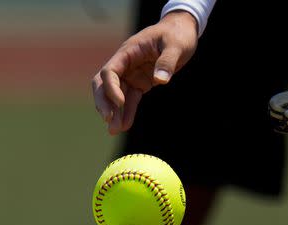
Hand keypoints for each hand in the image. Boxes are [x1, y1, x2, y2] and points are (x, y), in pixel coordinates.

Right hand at [92, 11, 198, 134]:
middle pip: (104, 84)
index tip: (120, 103)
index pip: (110, 71)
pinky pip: (130, 100)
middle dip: (103, 102)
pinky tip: (126, 125)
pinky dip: (127, 112)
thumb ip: (167, 61)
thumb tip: (159, 81)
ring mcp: (131, 74)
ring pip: (115, 95)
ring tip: (115, 130)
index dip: (111, 88)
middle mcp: (125, 64)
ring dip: (114, 112)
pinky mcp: (140, 83)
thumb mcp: (176, 45)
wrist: (183, 32)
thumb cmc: (178, 35)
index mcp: (129, 51)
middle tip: (108, 120)